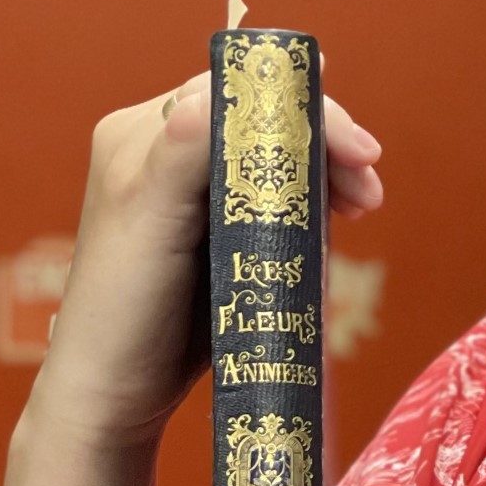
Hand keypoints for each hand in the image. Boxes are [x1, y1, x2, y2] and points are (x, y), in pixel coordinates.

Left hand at [27, 65, 383, 447]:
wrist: (116, 391)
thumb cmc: (122, 309)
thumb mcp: (149, 224)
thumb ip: (181, 155)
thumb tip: (216, 96)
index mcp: (143, 134)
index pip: (235, 93)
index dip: (301, 108)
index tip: (357, 147)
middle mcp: (167, 152)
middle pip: (264, 122)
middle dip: (324, 144)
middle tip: (369, 186)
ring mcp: (196, 194)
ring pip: (278, 160)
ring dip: (327, 175)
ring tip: (362, 207)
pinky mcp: (220, 233)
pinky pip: (278, 200)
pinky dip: (313, 206)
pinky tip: (334, 226)